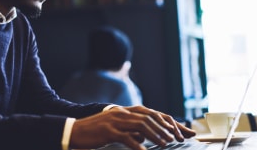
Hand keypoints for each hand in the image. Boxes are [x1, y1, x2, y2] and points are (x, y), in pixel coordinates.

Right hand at [69, 106, 195, 149]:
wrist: (75, 131)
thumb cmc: (96, 132)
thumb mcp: (116, 128)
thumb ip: (130, 130)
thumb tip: (143, 138)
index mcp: (126, 111)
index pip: (152, 114)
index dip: (168, 122)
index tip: (181, 131)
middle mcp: (123, 113)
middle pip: (150, 117)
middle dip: (166, 127)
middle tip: (178, 138)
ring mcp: (115, 120)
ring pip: (141, 125)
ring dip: (156, 135)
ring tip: (166, 144)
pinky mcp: (108, 130)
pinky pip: (127, 137)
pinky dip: (138, 145)